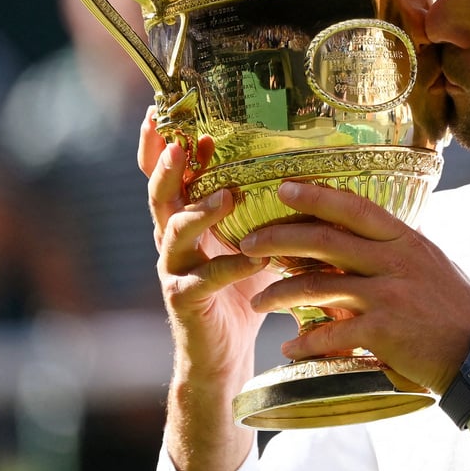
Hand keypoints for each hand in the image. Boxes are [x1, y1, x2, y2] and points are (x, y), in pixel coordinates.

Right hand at [139, 110, 273, 382]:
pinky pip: (203, 278)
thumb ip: (266, 208)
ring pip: (174, 231)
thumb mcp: (255, 239)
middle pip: (160, 194)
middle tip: (184, 144)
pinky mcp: (184, 301)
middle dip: (168, 167)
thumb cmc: (243, 289)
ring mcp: (174, 270)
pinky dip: (230, 266)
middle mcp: (172, 240)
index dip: (165, 147)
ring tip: (228, 195)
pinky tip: (255, 256)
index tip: (173, 116)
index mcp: (187, 219)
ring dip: (201, 210)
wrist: (224, 354)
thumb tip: (309, 169)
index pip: (170, 176)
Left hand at [240, 181, 469, 394]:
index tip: (284, 187)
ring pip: (319, 286)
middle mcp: (396, 261)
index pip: (355, 207)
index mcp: (407, 241)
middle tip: (249, 243)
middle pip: (325, 239)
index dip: (317, 195)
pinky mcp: (382, 331)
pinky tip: (290, 348)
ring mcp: (388, 295)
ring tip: (258, 302)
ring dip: (281, 294)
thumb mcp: (432, 267)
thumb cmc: (459, 312)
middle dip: (280, 238)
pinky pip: (330, 334)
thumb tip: (364, 244)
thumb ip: (397, 254)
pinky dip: (305, 342)